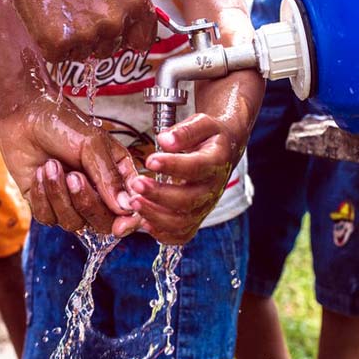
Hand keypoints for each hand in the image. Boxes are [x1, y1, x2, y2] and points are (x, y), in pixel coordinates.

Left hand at [0, 92, 141, 236]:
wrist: (25, 116)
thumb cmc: (63, 123)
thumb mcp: (93, 145)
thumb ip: (109, 178)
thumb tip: (126, 208)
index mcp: (117, 176)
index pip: (130, 210)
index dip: (128, 222)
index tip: (120, 227)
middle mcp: (97, 192)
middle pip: (102, 222)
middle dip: (86, 202)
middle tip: (73, 175)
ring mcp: (71, 201)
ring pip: (73, 222)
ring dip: (59, 194)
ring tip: (52, 165)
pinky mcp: (45, 204)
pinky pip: (48, 218)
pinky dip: (42, 195)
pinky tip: (40, 172)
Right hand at [4, 0, 157, 62]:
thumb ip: (129, 7)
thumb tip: (137, 38)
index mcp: (137, 2)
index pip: (142, 41)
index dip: (129, 40)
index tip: (120, 39)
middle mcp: (116, 22)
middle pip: (110, 50)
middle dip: (95, 38)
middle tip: (77, 11)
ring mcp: (88, 35)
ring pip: (84, 54)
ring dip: (73, 41)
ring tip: (62, 12)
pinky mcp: (60, 44)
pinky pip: (60, 57)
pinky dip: (52, 45)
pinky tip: (48, 20)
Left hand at [127, 113, 241, 244]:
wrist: (224, 150)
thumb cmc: (209, 136)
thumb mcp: (202, 124)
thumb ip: (185, 131)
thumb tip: (165, 140)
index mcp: (216, 162)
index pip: (196, 167)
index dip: (173, 166)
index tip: (150, 160)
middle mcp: (213, 188)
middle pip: (188, 200)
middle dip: (159, 195)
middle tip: (136, 184)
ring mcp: (205, 206)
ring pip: (183, 222)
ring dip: (156, 215)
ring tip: (134, 202)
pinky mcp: (197, 217)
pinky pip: (182, 234)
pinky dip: (163, 234)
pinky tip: (144, 221)